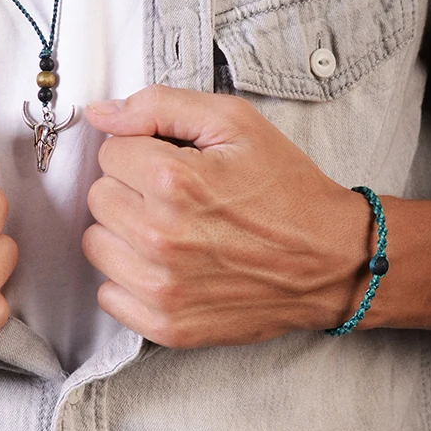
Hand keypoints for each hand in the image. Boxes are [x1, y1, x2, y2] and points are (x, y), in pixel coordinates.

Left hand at [83, 85, 372, 347]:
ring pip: (96, 243)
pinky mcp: (167, 325)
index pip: (109, 153)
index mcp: (174, 181)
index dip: (141, 152)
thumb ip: (159, 106)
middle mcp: (161, 236)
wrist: (333, 259)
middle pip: (99, 197)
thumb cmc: (286, 189)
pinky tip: (166, 265)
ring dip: (124, 233)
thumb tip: (100, 113)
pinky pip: (109, 294)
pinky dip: (129, 279)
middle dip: (130, 189)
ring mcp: (162, 286)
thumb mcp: (233, 122)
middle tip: (175, 196)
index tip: (171, 162)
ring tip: (171, 228)